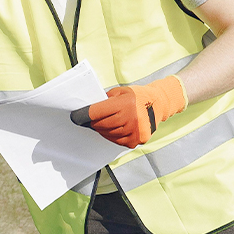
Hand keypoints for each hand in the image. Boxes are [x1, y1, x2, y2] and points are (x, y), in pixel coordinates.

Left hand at [71, 76, 186, 148]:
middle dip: (93, 122)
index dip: (84, 114)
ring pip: (107, 134)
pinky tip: (114, 128)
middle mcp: (130, 119)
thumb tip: (87, 110)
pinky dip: (112, 135)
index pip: (96, 112)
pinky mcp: (136, 140)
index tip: (75, 116)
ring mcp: (134, 132)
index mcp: (124, 104)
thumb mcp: (119, 92)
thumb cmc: (136, 97)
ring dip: (102, 129)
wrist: (158, 104)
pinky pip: (116, 141)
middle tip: (89, 120)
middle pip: (100, 125)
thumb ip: (104, 101)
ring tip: (103, 123)